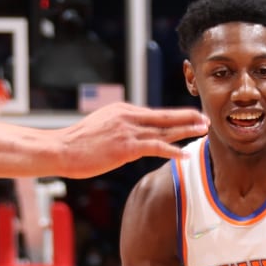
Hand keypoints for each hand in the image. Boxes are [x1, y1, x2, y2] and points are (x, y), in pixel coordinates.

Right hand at [51, 103, 208, 178]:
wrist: (60, 149)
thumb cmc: (78, 144)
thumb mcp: (102, 128)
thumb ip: (121, 129)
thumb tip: (135, 138)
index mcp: (122, 111)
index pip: (154, 114)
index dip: (175, 116)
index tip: (190, 117)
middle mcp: (127, 117)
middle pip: (164, 117)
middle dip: (187, 117)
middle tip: (205, 118)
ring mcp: (127, 131)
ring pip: (164, 130)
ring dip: (186, 130)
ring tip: (203, 130)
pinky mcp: (126, 146)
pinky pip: (155, 148)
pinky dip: (172, 150)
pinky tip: (185, 154)